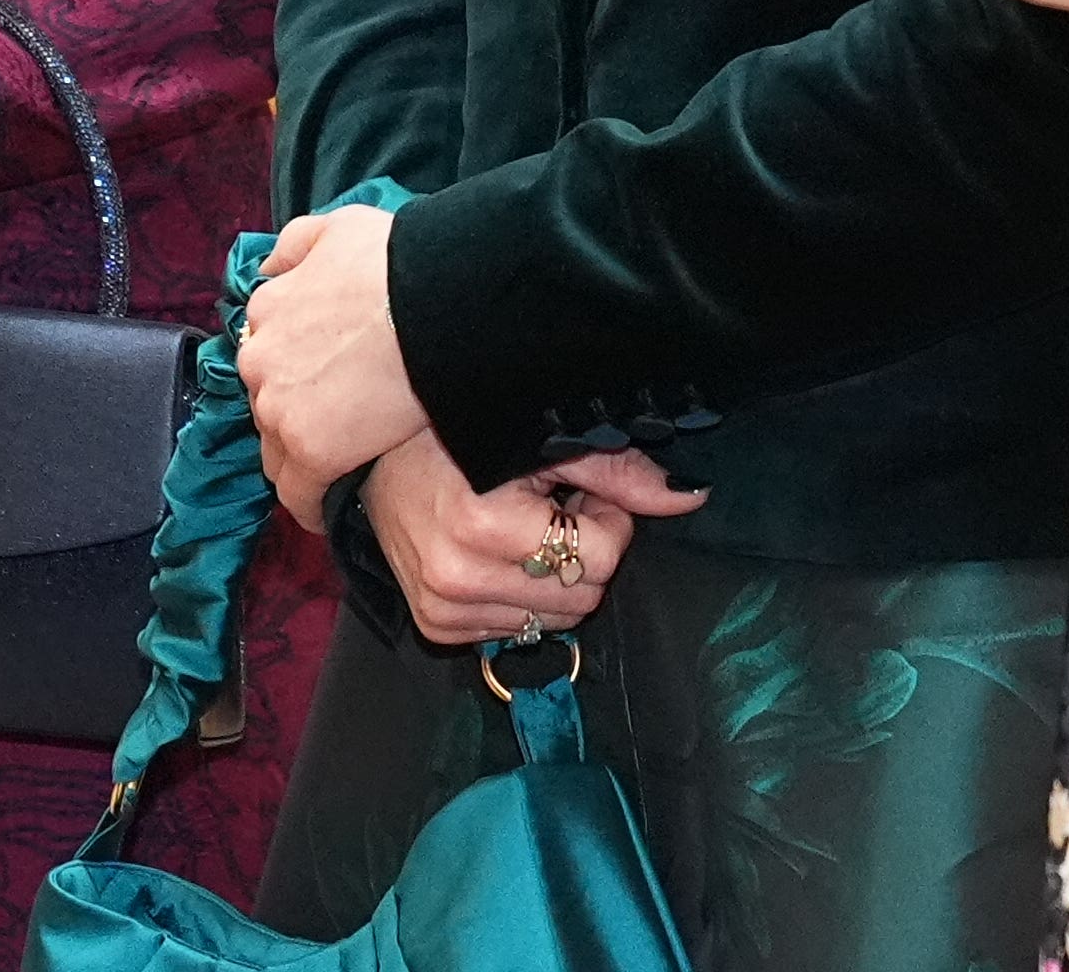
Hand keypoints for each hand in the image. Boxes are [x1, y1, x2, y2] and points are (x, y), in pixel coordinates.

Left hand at [240, 202, 428, 523]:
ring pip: (277, 449)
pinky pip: (298, 494)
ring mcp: (280, 408)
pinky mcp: (309, 453)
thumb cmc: (398, 262)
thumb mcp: (340, 226)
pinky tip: (330, 510)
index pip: (268, 351)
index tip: (326, 380)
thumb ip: (297, 245)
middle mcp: (259, 359)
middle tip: (341, 422)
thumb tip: (270, 268)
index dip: (297, 369)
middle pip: (268, 401)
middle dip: (296, 413)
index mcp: (266, 307)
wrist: (436, 305)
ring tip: (339, 467)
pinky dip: (311, 504)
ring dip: (301, 458)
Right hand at [357, 435, 705, 646]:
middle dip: (582, 552)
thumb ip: (619, 471)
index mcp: (481, 527)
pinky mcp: (435, 625)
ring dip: (552, 578)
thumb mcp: (540, 439)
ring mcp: (441, 608)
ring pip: (552, 622)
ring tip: (521, 529)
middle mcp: (456, 577)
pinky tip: (496, 555)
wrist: (377, 460)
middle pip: (582, 598)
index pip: (599, 558)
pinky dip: (518, 596)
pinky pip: (515, 632)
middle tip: (550, 508)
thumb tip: (691, 495)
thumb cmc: (459, 437)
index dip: (604, 520)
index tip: (577, 492)